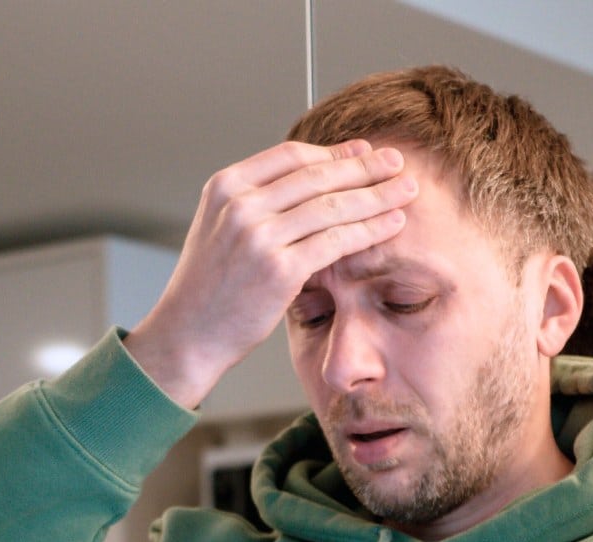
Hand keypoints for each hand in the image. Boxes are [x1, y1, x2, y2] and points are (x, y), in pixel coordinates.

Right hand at [124, 141, 417, 407]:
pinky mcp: (279, 270)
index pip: (292, 156)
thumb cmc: (207, 292)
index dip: (334, 153)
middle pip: (317, 175)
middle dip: (364, 168)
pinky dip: (369, 230)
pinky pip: (336, 242)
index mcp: (226, 187)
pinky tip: (392, 224)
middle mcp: (241, 205)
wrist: (186, 336)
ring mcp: (259, 236)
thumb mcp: (219, 231)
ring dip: (376, 196)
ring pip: (332, 206)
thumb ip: (256, 205)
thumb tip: (305, 188)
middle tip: (397, 163)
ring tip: (406, 190)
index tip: (363, 153)